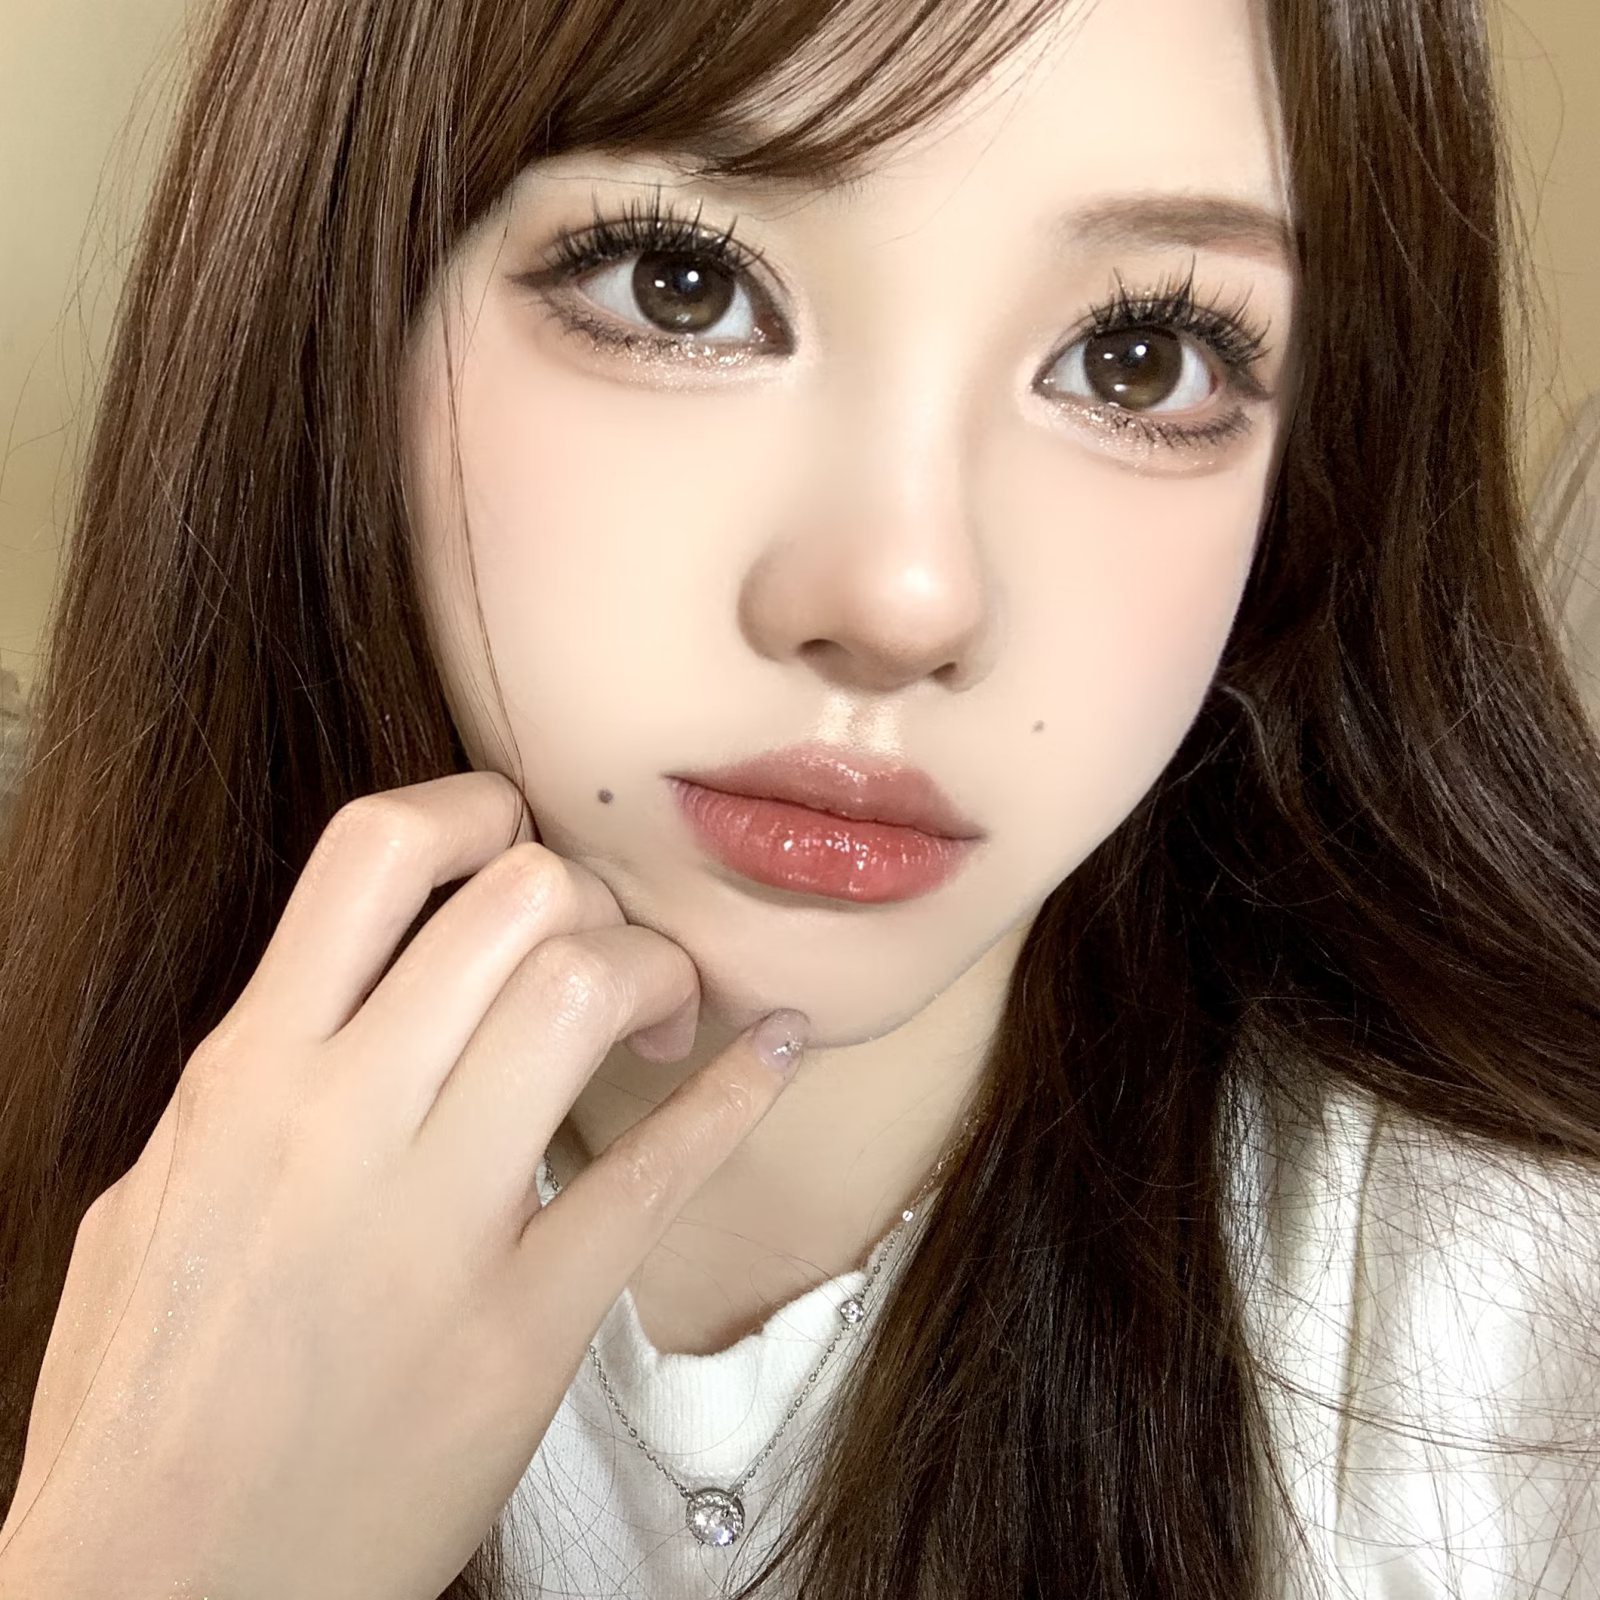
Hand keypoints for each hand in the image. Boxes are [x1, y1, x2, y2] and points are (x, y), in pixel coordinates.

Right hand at [0, 770, 806, 1598]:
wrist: (164, 1597)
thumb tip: (337, 1008)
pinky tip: (777, 1052)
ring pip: (584, 992)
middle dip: (587, 897)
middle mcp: (341, 1118)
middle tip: (603, 952)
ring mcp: (439, 1220)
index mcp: (247, 1075)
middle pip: (517, 898)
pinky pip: (657, 1171)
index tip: (518, 848)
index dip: (475, 811)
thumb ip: (249, 1085)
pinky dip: (737, 1094)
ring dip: (656, 974)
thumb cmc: (145, 1403)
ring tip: (659, 1022)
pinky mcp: (525, 1322)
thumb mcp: (153, 1202)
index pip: (377, 853)